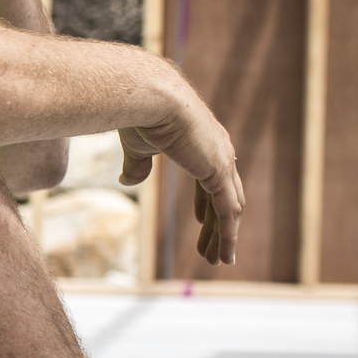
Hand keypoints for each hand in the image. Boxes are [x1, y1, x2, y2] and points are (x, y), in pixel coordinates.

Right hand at [118, 81, 245, 266]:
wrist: (148, 96)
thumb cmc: (139, 113)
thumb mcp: (137, 146)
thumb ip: (137, 165)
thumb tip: (128, 182)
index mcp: (203, 140)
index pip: (210, 178)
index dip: (205, 201)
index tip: (200, 220)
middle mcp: (219, 149)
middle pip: (224, 196)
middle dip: (218, 225)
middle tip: (212, 249)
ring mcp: (223, 161)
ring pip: (229, 208)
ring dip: (225, 237)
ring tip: (219, 261)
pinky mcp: (219, 172)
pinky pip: (228, 212)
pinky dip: (228, 235)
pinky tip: (224, 255)